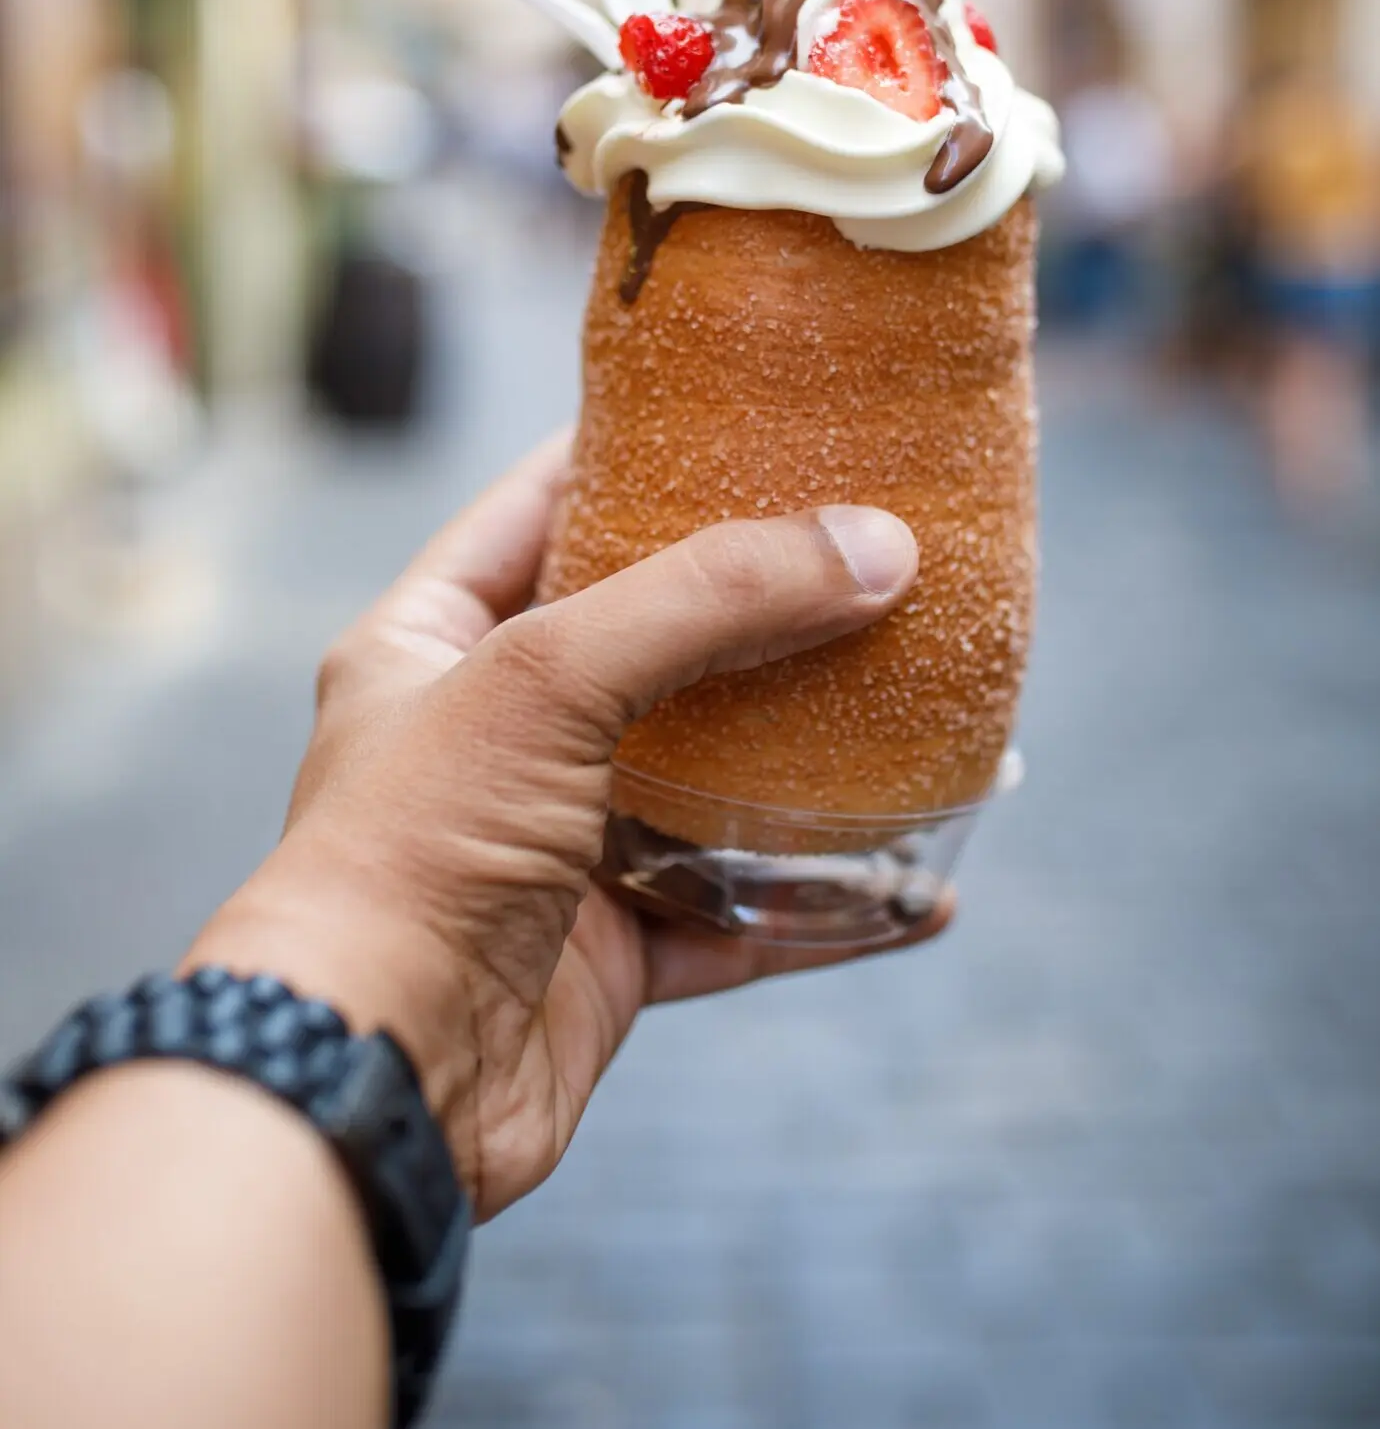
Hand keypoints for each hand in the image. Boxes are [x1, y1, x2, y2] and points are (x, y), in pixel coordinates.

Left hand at [188, 432, 951, 1218]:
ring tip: (912, 705)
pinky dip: (821, 905)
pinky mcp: (606, 956)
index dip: (629, 455)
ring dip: (803, 757)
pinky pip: (737, 915)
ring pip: (704, 782)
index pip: (537, 509)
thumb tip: (876, 543)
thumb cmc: (415, 849)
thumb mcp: (544, 678)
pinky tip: (915, 892)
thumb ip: (708, 597)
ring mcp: (553, 848)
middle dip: (750, 607)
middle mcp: (489, 738)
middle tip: (863, 548)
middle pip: (643, 644)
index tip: (740, 412)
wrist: (373, 1078)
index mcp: (430, 644)